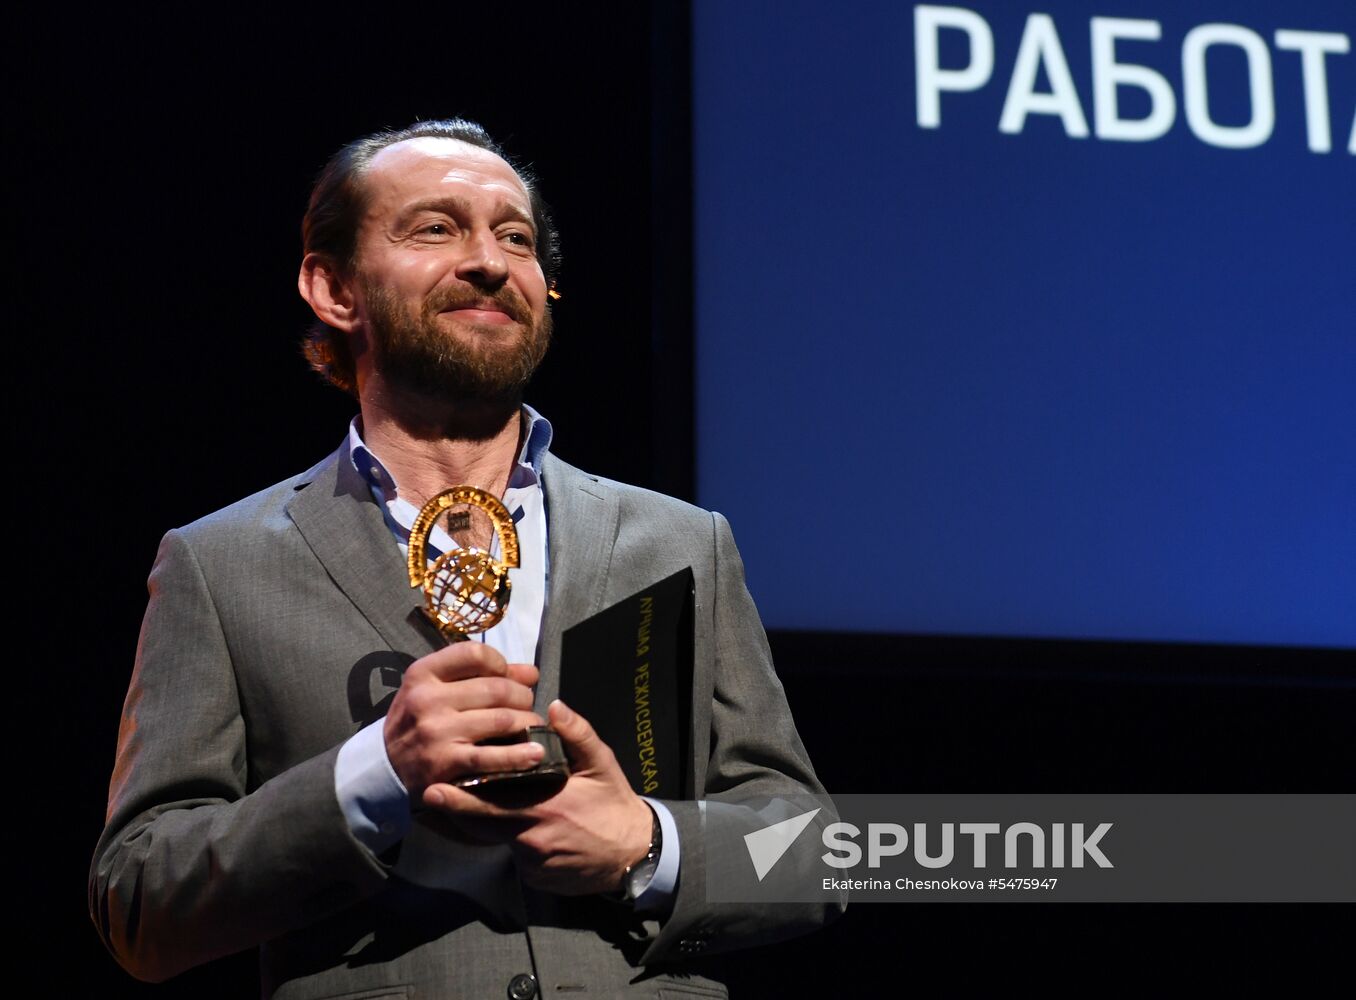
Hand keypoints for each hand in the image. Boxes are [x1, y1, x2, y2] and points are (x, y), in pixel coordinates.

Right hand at [383, 641, 544, 795]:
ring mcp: (437, 731)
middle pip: (495, 688)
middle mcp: (428, 699)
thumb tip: (531, 672)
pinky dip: (519, 755)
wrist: (385, 766)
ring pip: (501, 719)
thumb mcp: (436, 688)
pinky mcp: (446, 762)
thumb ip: (481, 675)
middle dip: (522, 695)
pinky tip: (536, 754)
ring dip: (527, 722)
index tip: (506, 675)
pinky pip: (492, 757)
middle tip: (527, 704)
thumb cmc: (418, 719)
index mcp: (423, 673)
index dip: (500, 662)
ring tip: (533, 726)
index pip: (474, 653)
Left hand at [423, 700, 653, 894]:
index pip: (492, 802)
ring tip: (460, 809)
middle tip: (430, 797)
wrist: (633, 853)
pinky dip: (510, 843)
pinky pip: (514, 857)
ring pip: (498, 841)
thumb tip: (553, 707)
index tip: (435, 787)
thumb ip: (577, 734)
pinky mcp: (536, 878)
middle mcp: (531, 837)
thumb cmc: (613, 803)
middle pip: (481, 826)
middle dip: (455, 811)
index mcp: (543, 806)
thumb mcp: (601, 763)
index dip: (461, 797)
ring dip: (484, 826)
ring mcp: (532, 862)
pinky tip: (515, 829)